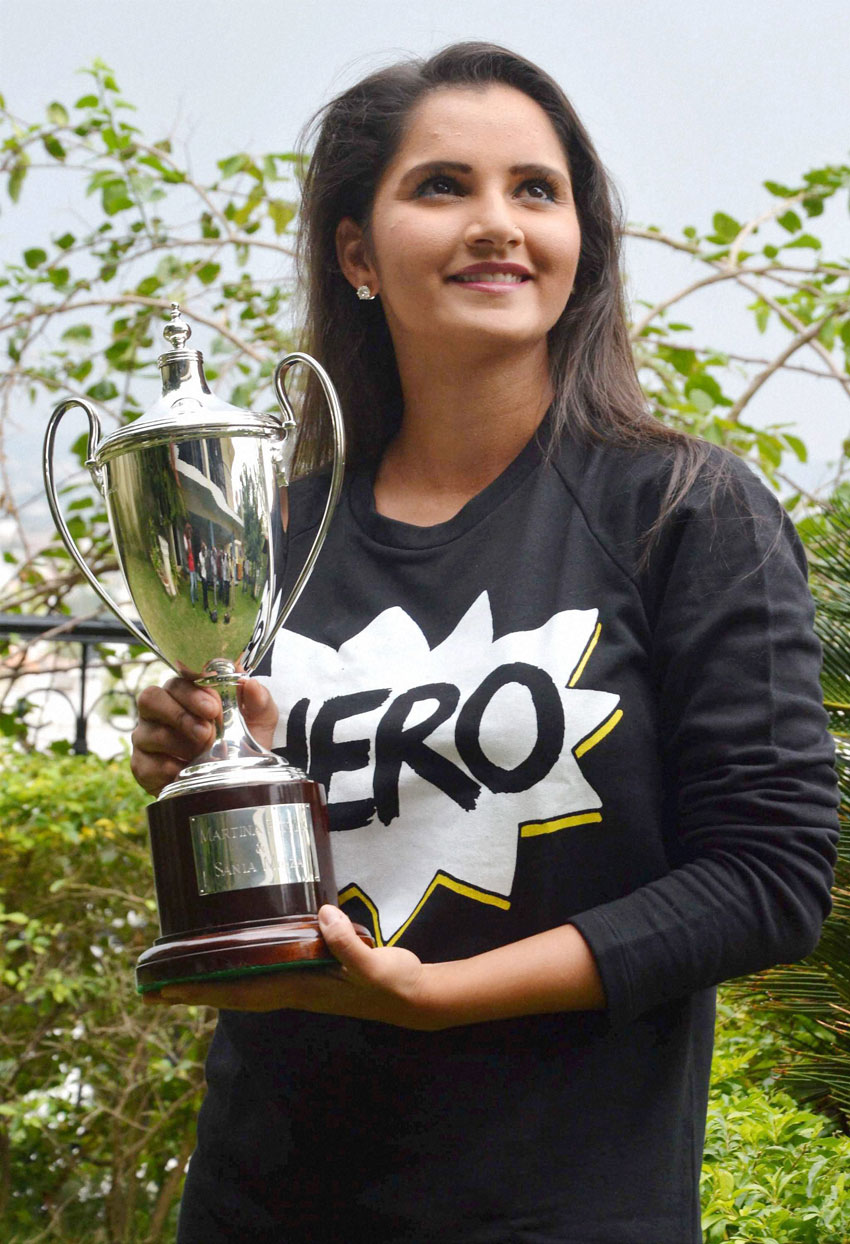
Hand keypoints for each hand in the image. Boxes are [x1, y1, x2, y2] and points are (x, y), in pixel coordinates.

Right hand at [130, 676, 278, 795]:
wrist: (232, 784)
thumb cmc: (241, 745)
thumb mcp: (258, 722)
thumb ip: (259, 700)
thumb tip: (251, 683)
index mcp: (184, 693)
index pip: (178, 678)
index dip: (191, 688)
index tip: (213, 703)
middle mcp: (159, 711)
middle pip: (150, 698)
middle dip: (180, 713)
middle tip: (207, 728)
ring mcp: (147, 738)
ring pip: (147, 732)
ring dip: (178, 742)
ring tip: (203, 751)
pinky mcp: (142, 766)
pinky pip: (144, 763)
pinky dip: (167, 768)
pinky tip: (185, 771)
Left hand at [142, 905, 436, 1028]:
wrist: (413, 997)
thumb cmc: (393, 984)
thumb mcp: (375, 966)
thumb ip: (350, 945)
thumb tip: (322, 916)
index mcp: (300, 988)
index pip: (240, 992)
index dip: (201, 991)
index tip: (165, 991)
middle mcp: (292, 989)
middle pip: (231, 993)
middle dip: (191, 993)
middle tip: (151, 989)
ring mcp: (299, 983)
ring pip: (243, 985)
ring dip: (210, 983)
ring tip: (179, 975)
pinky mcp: (310, 971)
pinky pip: (262, 972)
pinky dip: (239, 969)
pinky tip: (233, 957)